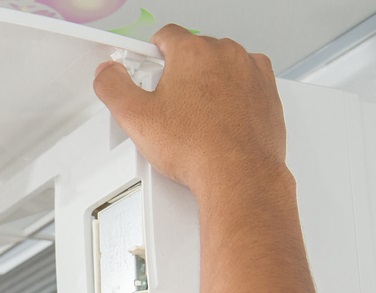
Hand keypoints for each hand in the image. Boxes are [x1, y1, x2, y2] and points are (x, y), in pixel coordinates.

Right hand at [94, 24, 285, 199]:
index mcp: (192, 52)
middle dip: (180, 74)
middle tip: (170, 107)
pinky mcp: (267, 90)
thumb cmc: (198, 148)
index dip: (152, 54)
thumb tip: (107, 73)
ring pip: (221, 66)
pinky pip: (246, 82)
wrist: (238, 174)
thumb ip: (113, 87)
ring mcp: (250, 70)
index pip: (166, 35)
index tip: (148, 71)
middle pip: (194, 52)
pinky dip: (234, 95)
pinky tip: (220, 119)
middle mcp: (225, 54)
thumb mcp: (136, 118)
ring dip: (208, 84)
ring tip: (196, 118)